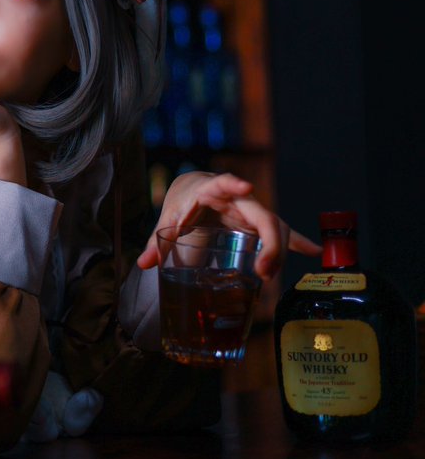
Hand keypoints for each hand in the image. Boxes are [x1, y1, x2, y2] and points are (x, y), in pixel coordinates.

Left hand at [136, 171, 321, 279]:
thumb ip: (158, 240)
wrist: (194, 189)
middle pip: (263, 216)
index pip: (224, 183)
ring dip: (278, 252)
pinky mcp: (257, 223)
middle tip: (263, 271)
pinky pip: (281, 233)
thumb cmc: (182, 201)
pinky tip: (314, 252)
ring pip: (275, 228)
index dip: (234, 184)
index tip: (246, 186)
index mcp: (211, 190)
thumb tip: (144, 263)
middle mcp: (238, 199)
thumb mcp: (168, 218)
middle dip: (269, 243)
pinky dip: (297, 242)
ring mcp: (251, 211)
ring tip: (268, 275)